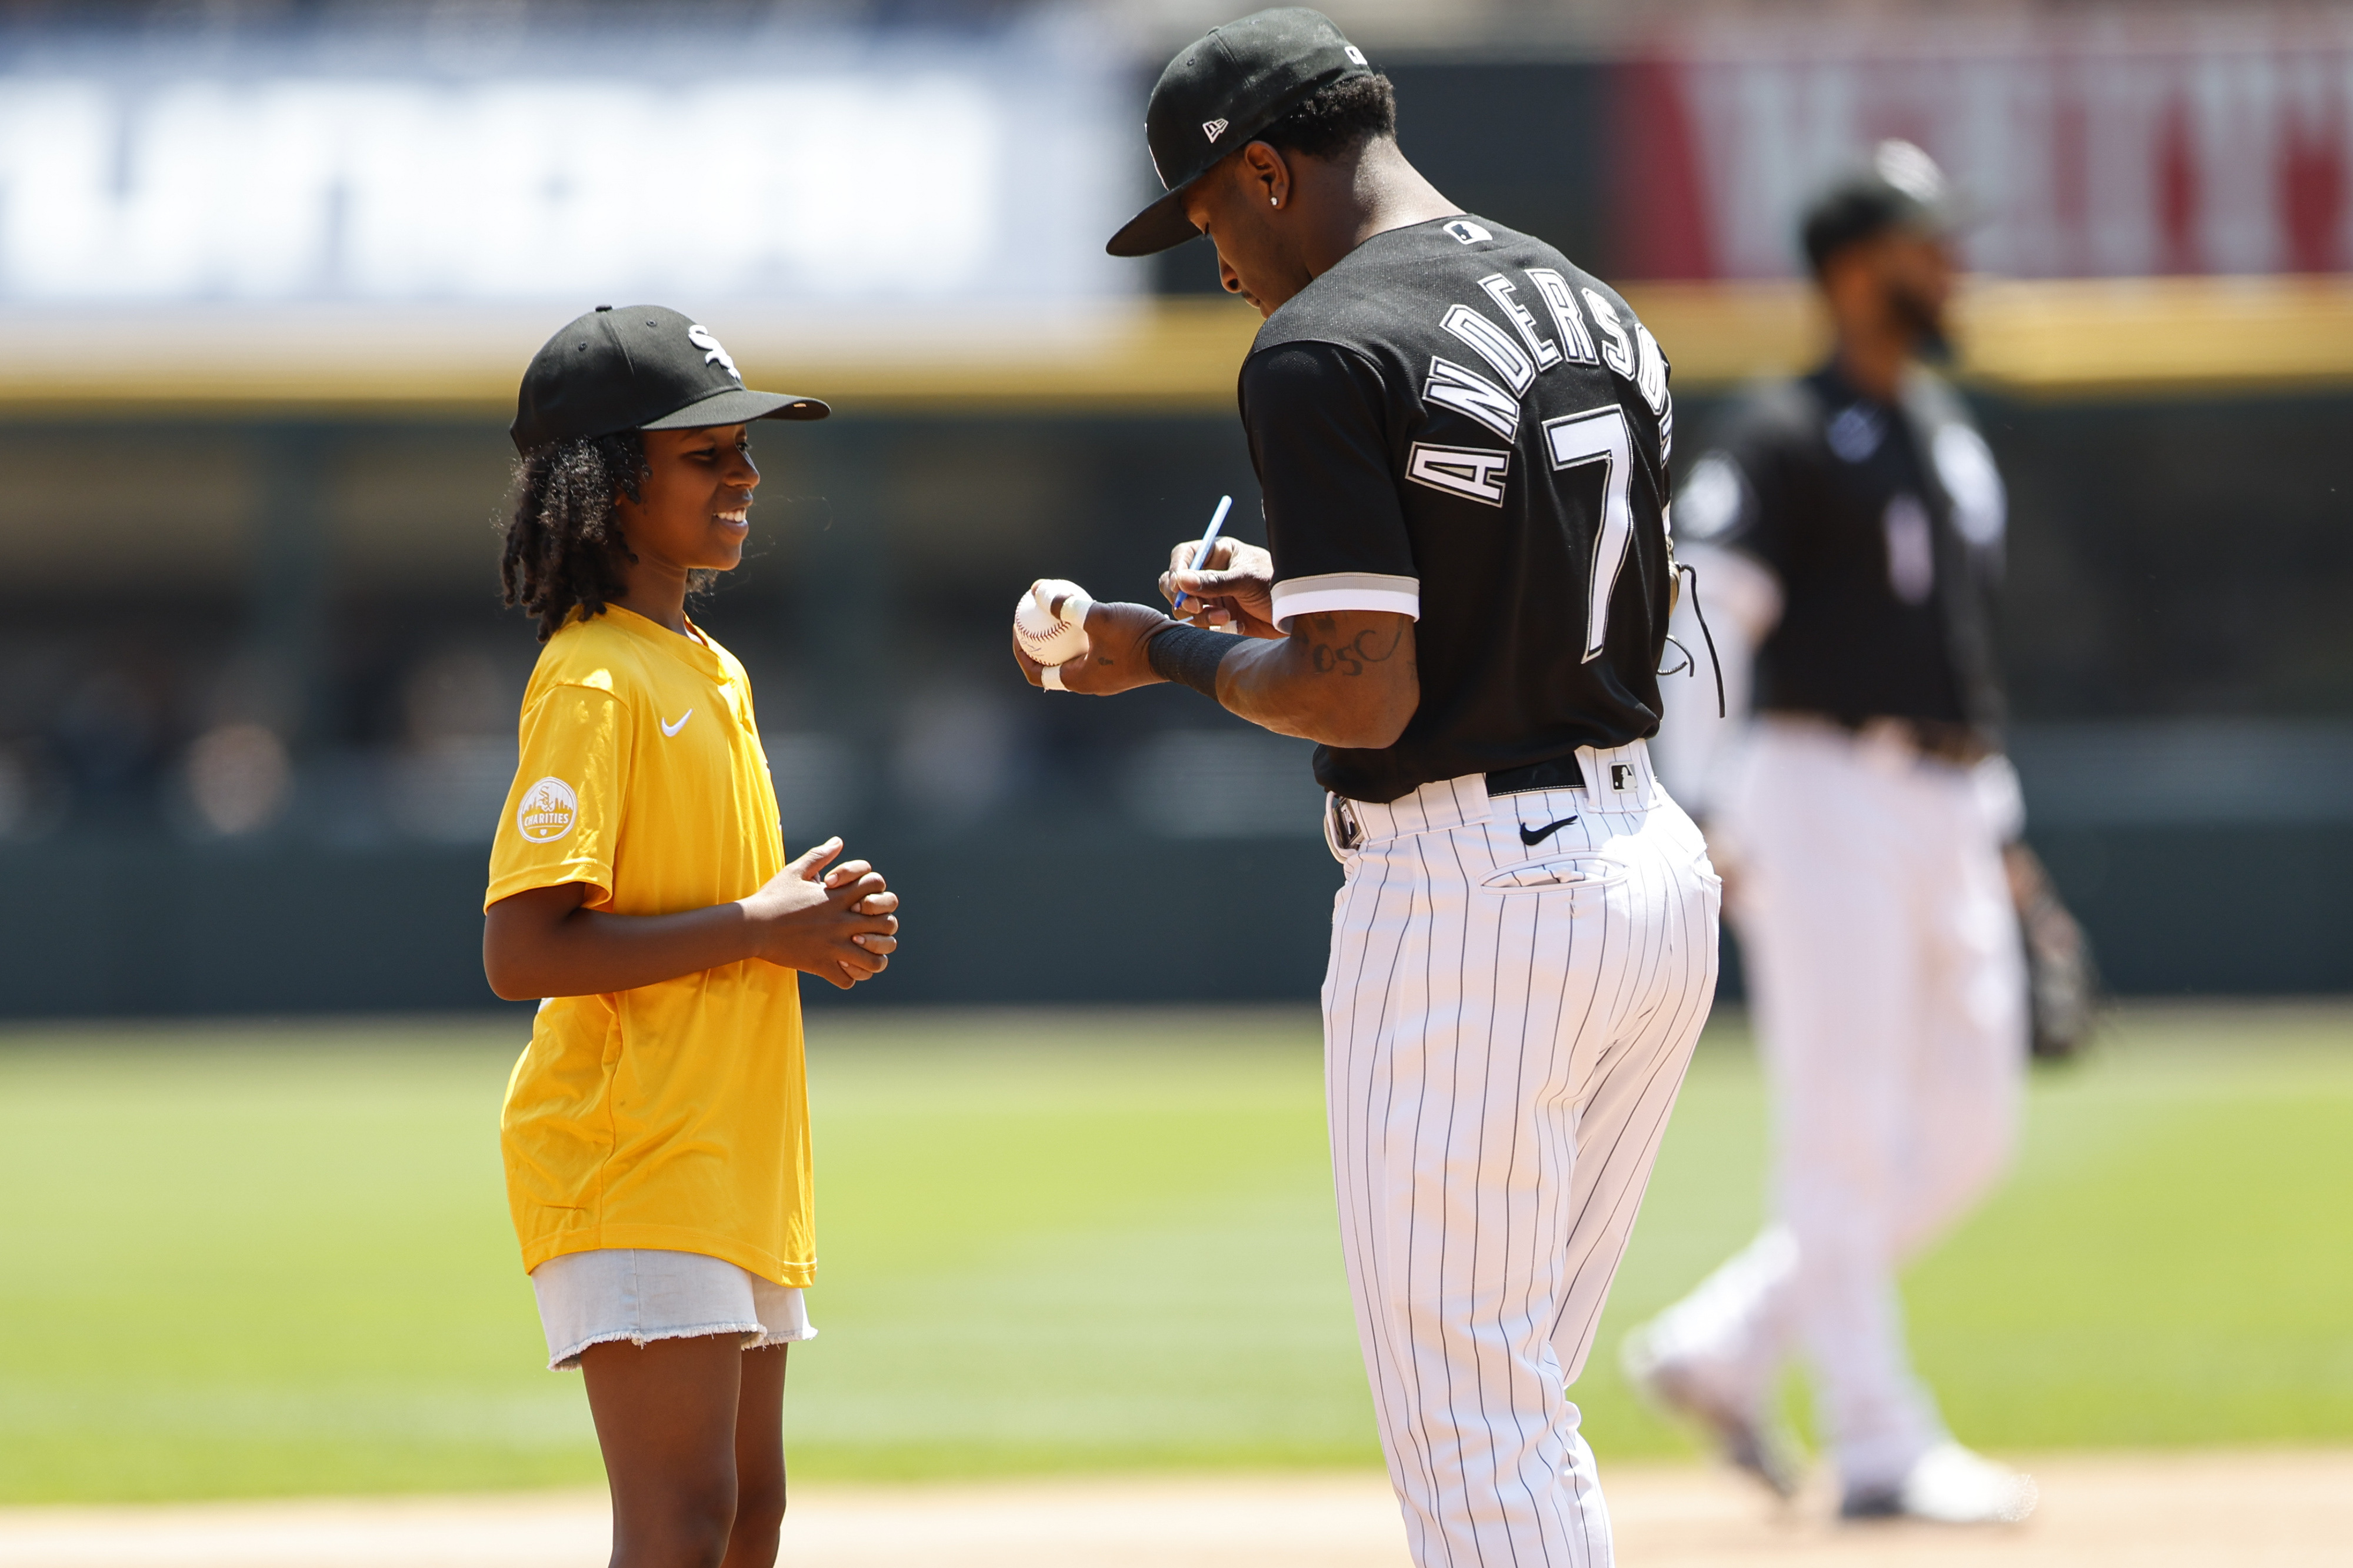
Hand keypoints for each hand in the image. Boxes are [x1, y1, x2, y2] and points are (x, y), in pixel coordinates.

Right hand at [742, 838, 899, 988]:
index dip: (877, 890)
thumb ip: (820, 855)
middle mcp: (841, 921)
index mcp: (837, 896)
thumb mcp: (795, 871)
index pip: (877, 886)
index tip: (864, 898)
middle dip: (884, 926)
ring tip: (863, 954)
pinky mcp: (821, 964)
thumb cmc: (773, 897)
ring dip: (873, 957)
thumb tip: (838, 841)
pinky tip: (841, 969)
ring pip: (874, 960)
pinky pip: (848, 980)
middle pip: (887, 924)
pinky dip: (849, 976)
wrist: (752, 925)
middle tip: (871, 929)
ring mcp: (833, 945)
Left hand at [1011, 599, 1175, 694]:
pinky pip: (1092, 656)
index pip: (1035, 672)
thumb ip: (1066, 606)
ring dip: (1063, 642)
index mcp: (1077, 679)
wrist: (1177, 652)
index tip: (1018, 627)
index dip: (1021, 651)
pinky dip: (1084, 641)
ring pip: (1074, 661)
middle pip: (1052, 667)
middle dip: (1040, 644)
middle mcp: (1089, 684)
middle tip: (1035, 619)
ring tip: (1059, 615)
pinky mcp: (1120, 671)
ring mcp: (1106, 679)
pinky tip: (1088, 618)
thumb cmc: (1137, 637)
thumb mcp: (1098, 616)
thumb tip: (1037, 591)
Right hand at [1160, 537, 1282, 638]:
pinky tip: (1236, 626)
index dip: (1176, 569)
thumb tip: (1180, 580)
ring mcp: (1212, 597)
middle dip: (1182, 598)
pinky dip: (1213, 628)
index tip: (1178, 586)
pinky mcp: (1217, 618)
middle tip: (1196, 608)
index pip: (1184, 555)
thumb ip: (1214, 581)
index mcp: (1217, 554)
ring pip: (1185, 608)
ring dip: (1201, 617)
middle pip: (1176, 584)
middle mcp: (1210, 574)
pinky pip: (1200, 625)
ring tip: (1226, 618)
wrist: (1297, 616)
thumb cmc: (1278, 586)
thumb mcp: (1246, 580)